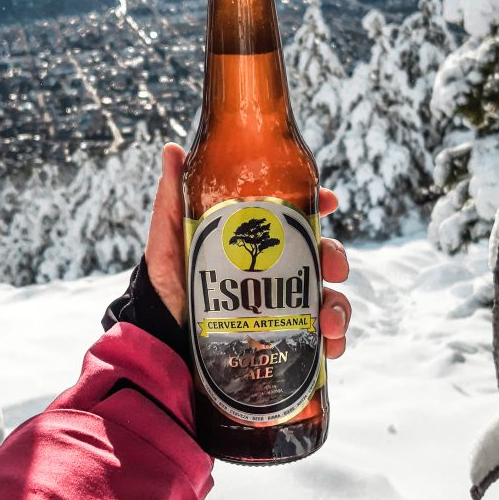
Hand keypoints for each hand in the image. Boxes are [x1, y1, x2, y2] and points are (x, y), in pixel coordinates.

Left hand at [146, 143, 350, 358]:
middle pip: (321, 255)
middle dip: (336, 258)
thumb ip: (173, 196)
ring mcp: (283, 304)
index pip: (296, 216)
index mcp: (257, 239)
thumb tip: (173, 150)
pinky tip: (329, 349)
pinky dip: (332, 344)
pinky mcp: (284, 338)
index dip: (317, 204)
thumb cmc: (165, 279)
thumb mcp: (170, 235)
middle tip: (332, 268)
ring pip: (328, 298)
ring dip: (339, 307)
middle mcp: (276, 269)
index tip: (329, 201)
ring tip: (329, 323)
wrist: (159, 333)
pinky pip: (319, 340)